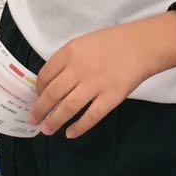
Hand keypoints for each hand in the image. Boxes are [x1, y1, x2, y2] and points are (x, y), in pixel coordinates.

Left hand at [30, 16, 175, 137]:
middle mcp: (79, 69)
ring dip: (54, 121)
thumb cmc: (112, 42)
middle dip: (40, 109)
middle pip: (52, 94)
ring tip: (46, 130)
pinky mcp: (111, 98)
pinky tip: (70, 133)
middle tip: (34, 119)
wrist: (142, 45)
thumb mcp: (84, 42)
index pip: (46, 74)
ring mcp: (95, 85)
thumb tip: (52, 82)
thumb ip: (67, 60)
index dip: (38, 89)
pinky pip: (91, 116)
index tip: (37, 97)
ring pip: (68, 107)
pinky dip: (79, 127)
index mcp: (70, 52)